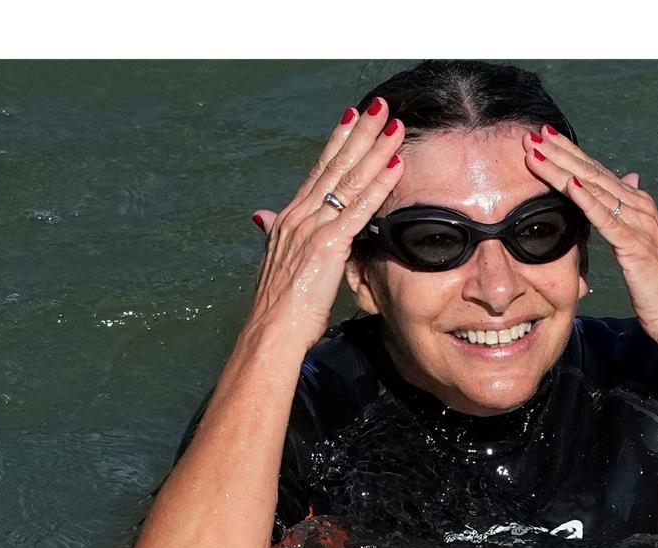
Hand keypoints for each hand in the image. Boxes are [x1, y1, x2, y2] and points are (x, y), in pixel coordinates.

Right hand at [246, 98, 404, 350]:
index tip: (353, 118)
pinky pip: (360, 208)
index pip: (319, 171)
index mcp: (290, 217)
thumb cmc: (279, 306)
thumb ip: (273, 233)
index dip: (338, 142)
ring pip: (351, 179)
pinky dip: (379, 184)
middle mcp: (300, 215)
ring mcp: (313, 227)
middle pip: (336, 165)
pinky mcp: (328, 245)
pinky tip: (395, 166)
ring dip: (376, 150)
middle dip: (360, 133)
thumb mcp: (276, 261)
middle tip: (381, 107)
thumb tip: (262, 217)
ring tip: (395, 126)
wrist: (271, 330)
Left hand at [521, 126, 657, 349]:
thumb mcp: (640, 243)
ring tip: (537, 152)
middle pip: (591, 173)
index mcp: (636, 206)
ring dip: (563, 169)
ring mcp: (639, 223)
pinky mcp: (636, 245)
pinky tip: (569, 184)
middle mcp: (639, 207)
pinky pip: (607, 218)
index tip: (541, 139)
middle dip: (559, 153)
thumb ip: (629, 212)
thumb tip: (630, 179)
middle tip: (530, 135)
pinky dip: (587, 199)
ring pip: (594, 188)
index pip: (595, 173)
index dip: (568, 154)